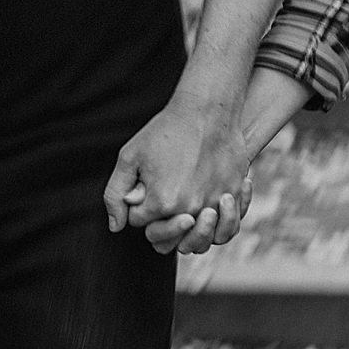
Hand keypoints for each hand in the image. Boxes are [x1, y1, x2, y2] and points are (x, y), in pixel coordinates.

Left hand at [103, 92, 251, 252]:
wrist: (207, 110)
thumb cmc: (166, 130)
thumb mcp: (129, 157)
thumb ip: (115, 195)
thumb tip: (116, 226)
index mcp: (160, 203)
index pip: (141, 223)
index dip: (139, 207)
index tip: (145, 186)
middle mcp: (190, 209)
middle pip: (170, 238)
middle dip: (161, 224)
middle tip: (164, 198)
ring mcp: (215, 203)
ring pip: (203, 238)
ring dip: (193, 230)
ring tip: (190, 214)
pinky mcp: (233, 193)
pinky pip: (229, 223)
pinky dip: (220, 221)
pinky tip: (213, 205)